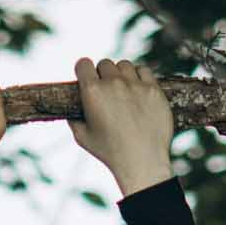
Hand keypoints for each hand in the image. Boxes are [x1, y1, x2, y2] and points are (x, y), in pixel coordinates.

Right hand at [68, 55, 174, 196]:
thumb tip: (72, 110)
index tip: (87, 78)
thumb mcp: (82, 137)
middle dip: (103, 74)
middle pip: (105, 63)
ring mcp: (135, 85)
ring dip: (121, 74)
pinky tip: (138, 90)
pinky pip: (144, 71)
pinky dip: (139, 77)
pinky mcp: (153, 89)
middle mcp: (113, 83)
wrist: (142, 161)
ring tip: (123, 90)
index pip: (83, 63)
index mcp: (92, 92)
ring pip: (124, 65)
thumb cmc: (110, 152)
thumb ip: (73, 119)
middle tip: (107, 90)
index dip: (83, 70)